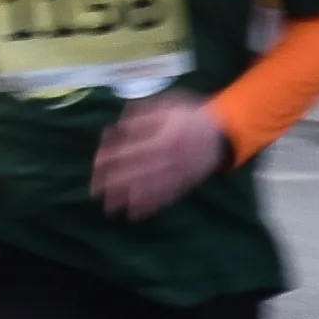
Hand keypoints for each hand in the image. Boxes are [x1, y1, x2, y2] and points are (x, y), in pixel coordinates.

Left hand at [90, 91, 227, 216]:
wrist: (223, 130)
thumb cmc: (190, 116)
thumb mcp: (166, 105)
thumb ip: (141, 116)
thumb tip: (117, 128)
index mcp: (163, 138)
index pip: (131, 151)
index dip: (111, 158)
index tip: (96, 165)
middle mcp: (169, 159)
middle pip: (137, 173)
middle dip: (114, 184)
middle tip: (95, 192)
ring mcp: (178, 173)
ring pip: (150, 188)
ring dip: (128, 200)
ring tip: (111, 209)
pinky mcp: (185, 183)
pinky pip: (166, 197)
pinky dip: (150, 206)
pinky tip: (136, 213)